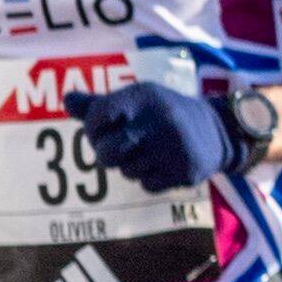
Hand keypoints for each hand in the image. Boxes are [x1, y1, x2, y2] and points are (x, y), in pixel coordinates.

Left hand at [69, 79, 237, 192]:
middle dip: (107, 155)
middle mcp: (158, 119)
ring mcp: (173, 146)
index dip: (92, 130)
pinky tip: (163, 164)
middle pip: (107, 152)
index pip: (97, 116)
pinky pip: (146, 185)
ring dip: (131, 166)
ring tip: (148, 152)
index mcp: (142, 96)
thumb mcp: (134, 101)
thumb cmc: (161, 114)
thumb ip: (98, 105)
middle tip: (119, 149)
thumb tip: (66, 101)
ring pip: (127, 171)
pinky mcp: (184, 169)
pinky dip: (149, 179)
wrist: (216, 130)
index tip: (100, 131)